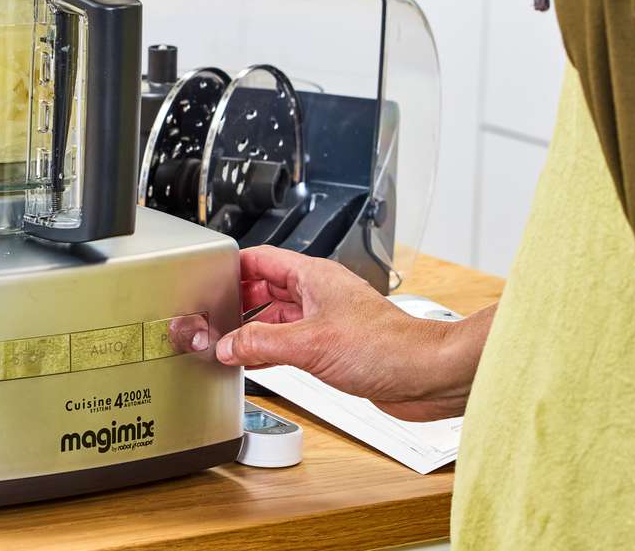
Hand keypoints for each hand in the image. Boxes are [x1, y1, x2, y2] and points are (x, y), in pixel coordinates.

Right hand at [216, 246, 492, 420]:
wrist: (427, 376)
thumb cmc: (388, 347)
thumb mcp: (310, 343)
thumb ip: (262, 344)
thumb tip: (227, 345)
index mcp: (314, 276)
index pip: (260, 258)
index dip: (231, 268)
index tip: (207, 283)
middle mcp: (320, 294)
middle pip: (265, 288)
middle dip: (237, 303)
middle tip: (212, 319)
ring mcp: (327, 320)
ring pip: (277, 316)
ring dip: (253, 330)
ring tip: (227, 343)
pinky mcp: (334, 347)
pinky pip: (291, 341)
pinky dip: (270, 350)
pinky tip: (256, 363)